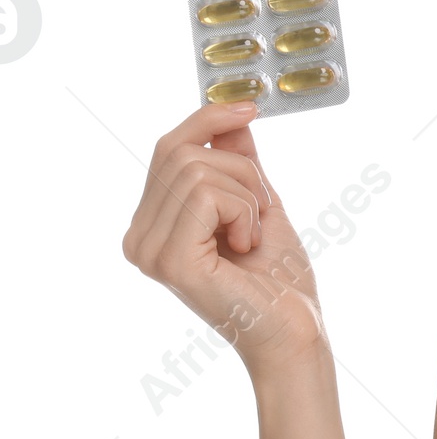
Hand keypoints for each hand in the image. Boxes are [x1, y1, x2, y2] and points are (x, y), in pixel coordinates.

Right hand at [122, 102, 326, 375]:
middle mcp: (139, 237)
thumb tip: (231, 118)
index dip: (206, 119)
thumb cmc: (280, 281)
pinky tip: (247, 247)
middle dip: (241, 170)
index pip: (167, 148)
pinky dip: (243, 212)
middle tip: (263, 212)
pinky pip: (206, 194)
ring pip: (197, 169)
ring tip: (254, 237)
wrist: (295, 331)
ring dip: (247, 196)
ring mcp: (148, 249)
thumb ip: (238, 164)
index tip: (250, 106)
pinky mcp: (169, 259)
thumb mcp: (260, 205)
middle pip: (181, 151)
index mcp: (152, 225)